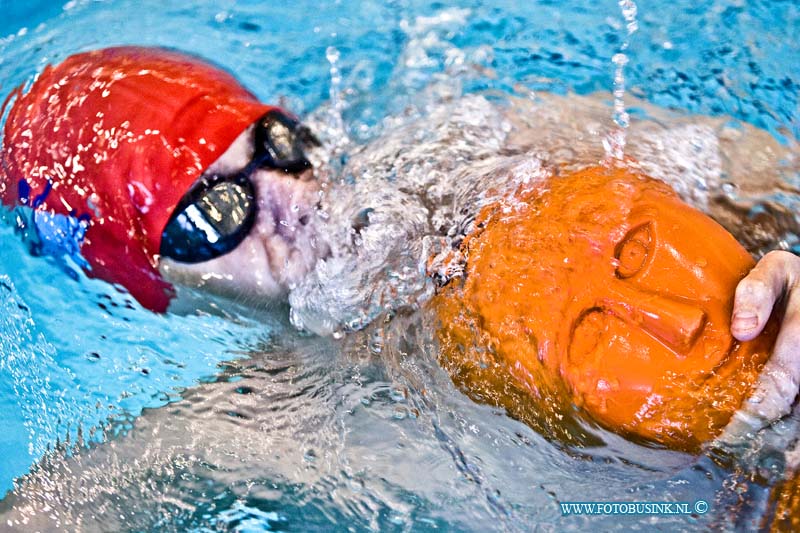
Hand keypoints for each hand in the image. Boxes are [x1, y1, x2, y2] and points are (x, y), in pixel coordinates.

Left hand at [721, 251, 799, 442]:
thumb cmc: (794, 282)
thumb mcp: (779, 271)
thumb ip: (757, 291)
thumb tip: (741, 330)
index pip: (784, 379)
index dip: (759, 408)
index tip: (733, 429)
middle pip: (796, 412)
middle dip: (767, 435)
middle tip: (732, 449)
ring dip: (783, 444)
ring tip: (752, 459)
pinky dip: (791, 442)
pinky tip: (775, 457)